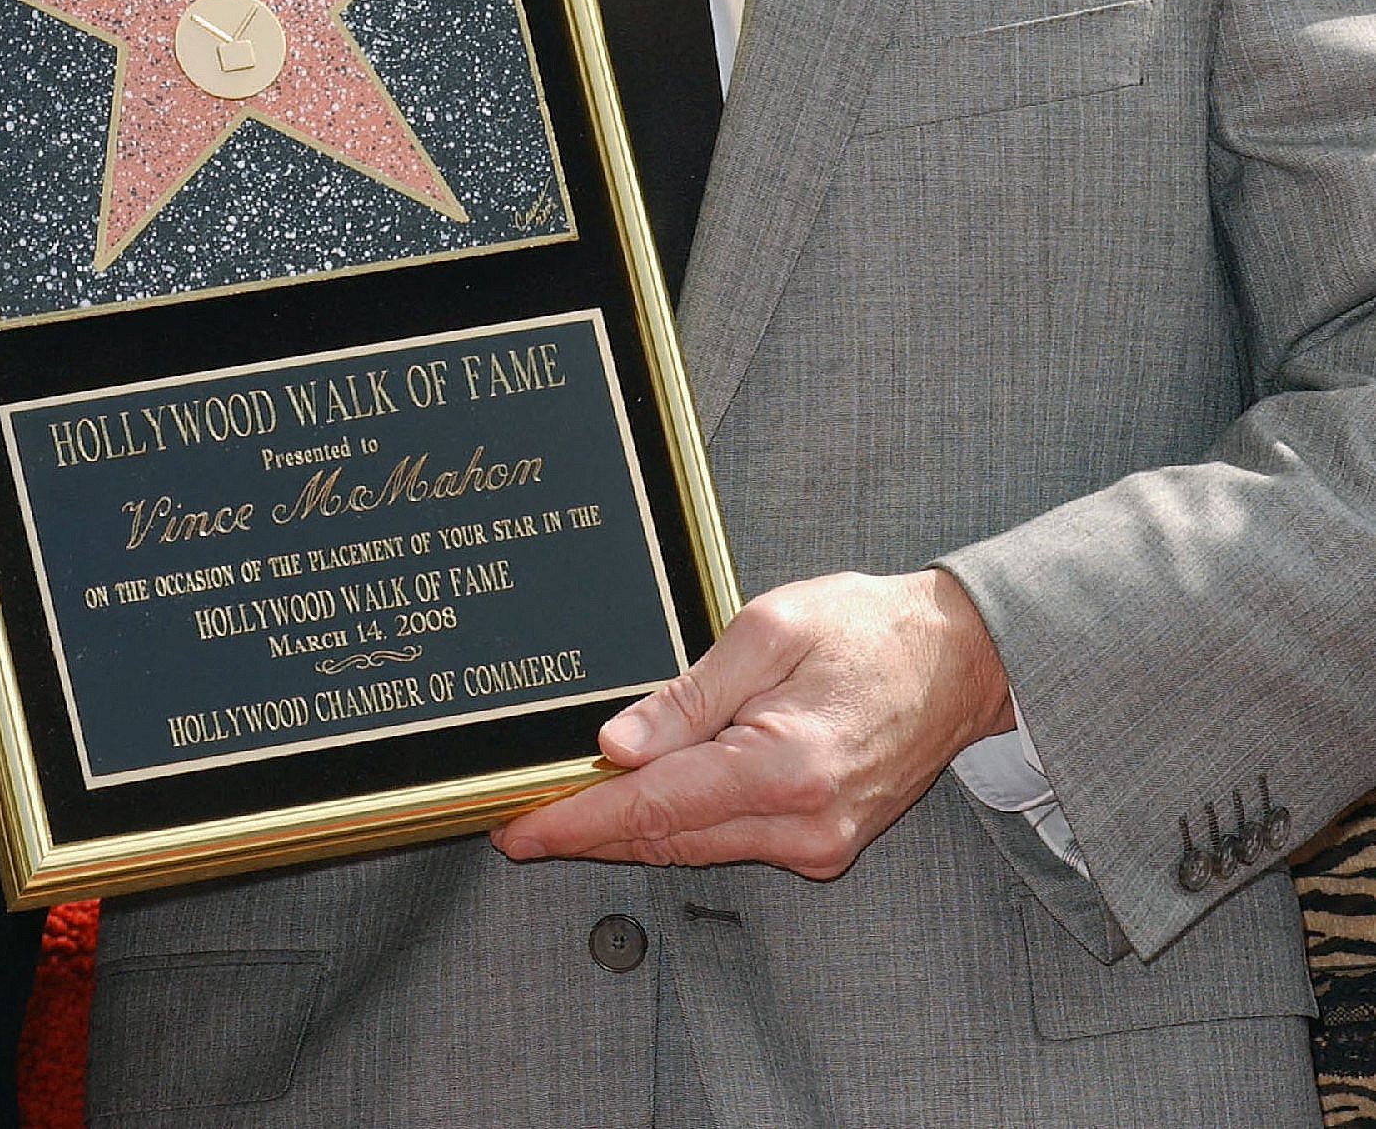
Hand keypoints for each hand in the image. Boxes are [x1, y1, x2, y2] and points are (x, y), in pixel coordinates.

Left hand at [491, 569, 1011, 877]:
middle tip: (521, 813)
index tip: (517, 828)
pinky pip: (728, 841)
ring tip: (567, 801)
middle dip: (588, 828)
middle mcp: (801, 826)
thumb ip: (690, 694)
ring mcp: (815, 846)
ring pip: (693, 847)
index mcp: (785, 769)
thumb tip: (617, 745)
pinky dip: (679, 823)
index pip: (653, 808)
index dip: (575, 821)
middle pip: (665, 840)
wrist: (960, 660)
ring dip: (630, 827)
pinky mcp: (821, 846)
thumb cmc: (870, 629)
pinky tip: (643, 798)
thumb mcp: (770, 629)